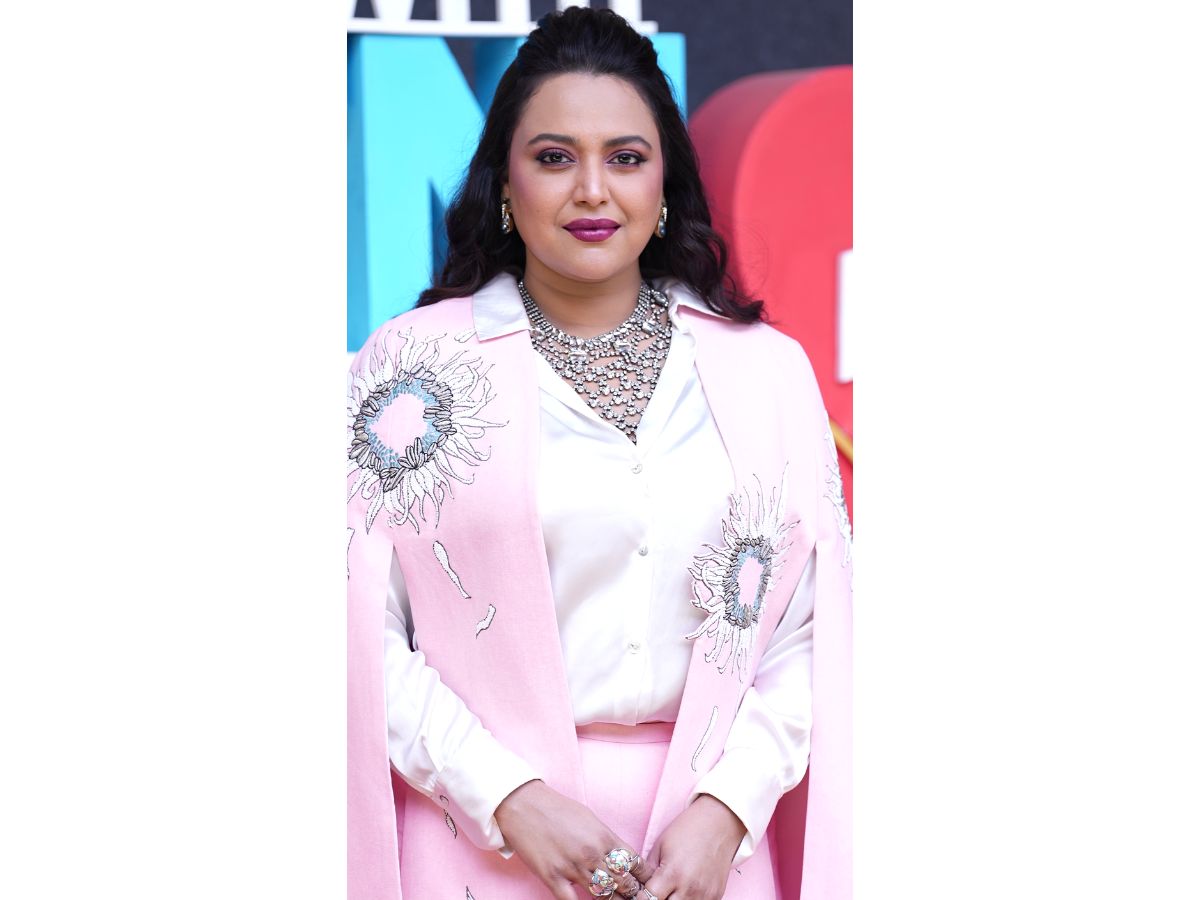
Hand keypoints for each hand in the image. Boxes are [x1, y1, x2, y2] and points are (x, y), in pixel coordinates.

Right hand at [494, 780, 654, 899]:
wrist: (525, 805)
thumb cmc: (557, 809)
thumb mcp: (590, 818)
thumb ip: (606, 839)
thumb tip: (620, 856)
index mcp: (604, 836)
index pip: (634, 863)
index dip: (644, 877)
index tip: (648, 884)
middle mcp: (592, 853)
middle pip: (623, 883)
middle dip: (632, 893)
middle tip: (635, 897)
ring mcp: (572, 867)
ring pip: (603, 895)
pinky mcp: (553, 877)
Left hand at [640, 794, 745, 899]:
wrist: (719, 823)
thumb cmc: (687, 830)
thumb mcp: (660, 845)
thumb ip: (649, 871)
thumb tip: (641, 887)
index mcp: (672, 874)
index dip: (642, 896)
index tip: (642, 891)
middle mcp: (689, 888)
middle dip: (658, 899)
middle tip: (657, 890)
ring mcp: (705, 895)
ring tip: (672, 888)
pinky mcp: (716, 896)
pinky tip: (685, 889)